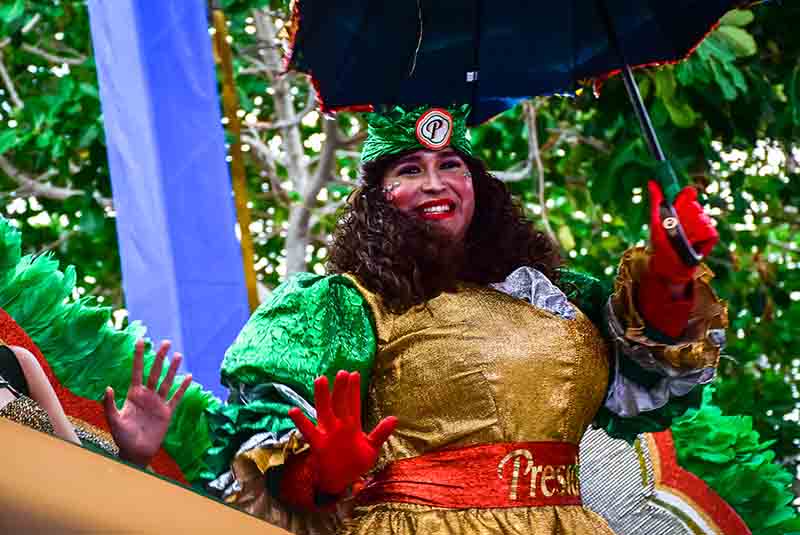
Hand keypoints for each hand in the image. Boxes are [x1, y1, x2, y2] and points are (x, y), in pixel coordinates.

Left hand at [104, 339, 191, 466]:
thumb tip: (108, 388)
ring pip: (166, 381)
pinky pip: (176, 397)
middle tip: (165, 342)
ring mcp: (158, 403)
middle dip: (160, 357)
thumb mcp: (113, 420)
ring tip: (178, 355)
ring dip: (172, 369)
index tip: (140, 340)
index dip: (138, 356)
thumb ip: (109, 404)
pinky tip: (188, 377)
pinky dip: (182, 388)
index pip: (137, 371)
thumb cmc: (122, 437)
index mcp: (133, 395)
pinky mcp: (167, 412)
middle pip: (155, 372)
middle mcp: (147, 395)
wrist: (136, 452)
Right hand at [288, 371, 396, 494]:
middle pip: (340, 403)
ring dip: (322, 396)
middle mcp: (339, 425)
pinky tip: (293, 410)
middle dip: (341, 388)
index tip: (354, 373)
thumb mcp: (371, 448)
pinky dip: (301, 421)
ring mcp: (327, 432)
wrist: (339, 481)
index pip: (353, 403)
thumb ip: (380, 433)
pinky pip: (308, 431)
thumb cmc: (355, 462)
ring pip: (324, 410)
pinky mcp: (318, 443)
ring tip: (320, 380)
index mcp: (352, 425)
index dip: (354, 390)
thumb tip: (394, 418)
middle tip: (342, 372)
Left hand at [648, 180, 718, 282]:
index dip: (687, 195)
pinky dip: (698, 237)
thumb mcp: (656, 221)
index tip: (686, 195)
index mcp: (682, 209)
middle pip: (694, 206)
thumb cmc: (660, 242)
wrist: (668, 263)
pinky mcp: (711, 237)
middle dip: (683, 218)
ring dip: (689, 230)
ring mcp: (704, 225)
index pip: (689, 194)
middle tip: (676, 229)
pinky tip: (692, 243)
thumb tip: (651, 181)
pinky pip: (709, 230)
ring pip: (701, 218)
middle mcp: (694, 214)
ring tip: (682, 239)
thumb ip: (656, 201)